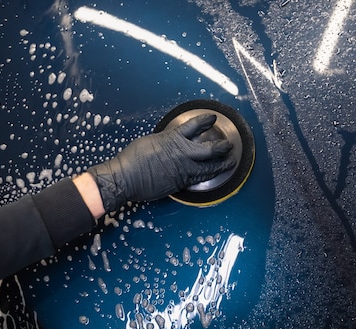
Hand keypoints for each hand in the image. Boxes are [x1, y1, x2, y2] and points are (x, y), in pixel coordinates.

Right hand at [87, 114, 234, 211]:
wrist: (126, 177)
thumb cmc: (133, 159)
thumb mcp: (151, 141)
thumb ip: (167, 140)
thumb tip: (172, 141)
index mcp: (173, 138)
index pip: (195, 126)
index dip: (205, 121)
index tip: (212, 118)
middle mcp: (182, 153)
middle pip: (210, 149)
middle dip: (222, 147)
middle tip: (228, 145)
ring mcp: (184, 169)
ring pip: (209, 167)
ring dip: (222, 165)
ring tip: (230, 163)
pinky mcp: (181, 182)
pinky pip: (199, 178)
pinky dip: (208, 176)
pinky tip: (213, 175)